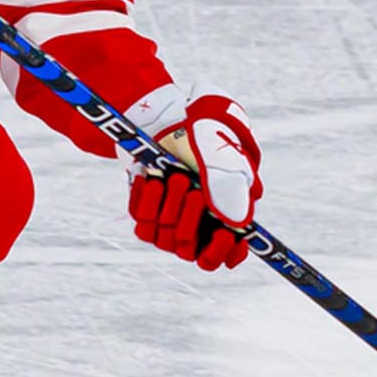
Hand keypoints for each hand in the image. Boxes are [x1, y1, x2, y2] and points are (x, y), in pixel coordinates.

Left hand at [127, 84, 261, 270]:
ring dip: (170, 207)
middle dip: (191, 220)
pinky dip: (147, 200)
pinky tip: (153, 178)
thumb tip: (235, 225)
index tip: (226, 234)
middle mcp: (193, 225)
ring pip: (162, 239)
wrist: (168, 120)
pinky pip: (141, 220)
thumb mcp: (225, 160)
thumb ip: (231, 191)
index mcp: (221, 219)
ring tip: (175, 177)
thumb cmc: (204, 139)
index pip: (222, 256)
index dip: (224, 253)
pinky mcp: (144, 211)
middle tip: (195, 193)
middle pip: (188, 250)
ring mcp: (167, 220)